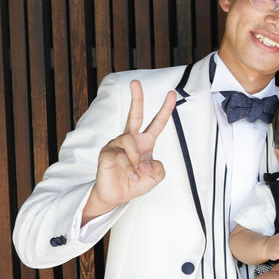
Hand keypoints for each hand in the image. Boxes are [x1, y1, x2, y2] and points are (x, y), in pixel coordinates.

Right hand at [83, 81, 176, 221]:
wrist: (117, 196)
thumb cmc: (135, 183)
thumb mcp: (155, 177)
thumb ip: (158, 168)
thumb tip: (146, 161)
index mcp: (145, 142)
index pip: (157, 122)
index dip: (165, 109)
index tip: (172, 94)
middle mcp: (130, 139)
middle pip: (134, 114)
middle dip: (137, 98)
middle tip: (136, 82)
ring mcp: (117, 144)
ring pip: (130, 142)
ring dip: (137, 159)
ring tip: (138, 173)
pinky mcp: (107, 153)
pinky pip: (121, 156)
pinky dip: (129, 168)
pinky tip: (131, 176)